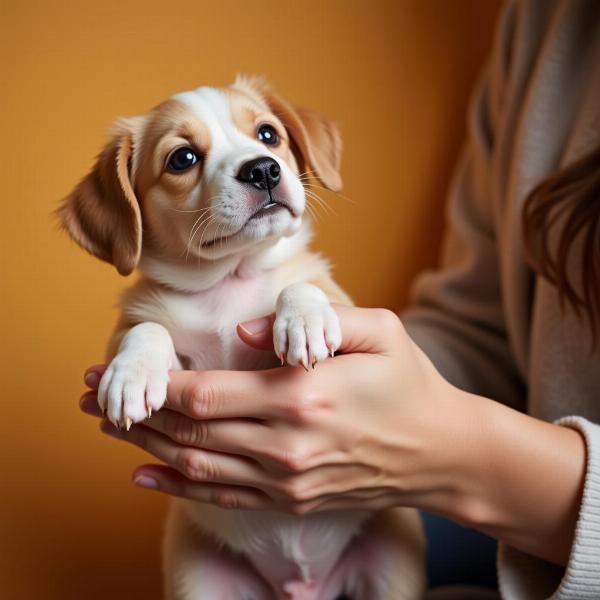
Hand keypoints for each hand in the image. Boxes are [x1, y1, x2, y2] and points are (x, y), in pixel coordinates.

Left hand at [80, 306, 477, 515]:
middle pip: (188, 432)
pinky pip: (219, 495)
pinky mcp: (292, 499)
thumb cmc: (410, 384)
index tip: (114, 373)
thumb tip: (245, 332)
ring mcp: (287, 479)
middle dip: (134, 413)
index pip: (205, 396)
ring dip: (145, 446)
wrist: (442, 453)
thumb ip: (311, 322)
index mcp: (302, 395)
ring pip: (195, 465)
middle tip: (90, 399)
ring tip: (109, 428)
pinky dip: (175, 486)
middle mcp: (286, 445)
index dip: (153, 386)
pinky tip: (145, 476)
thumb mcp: (378, 331)